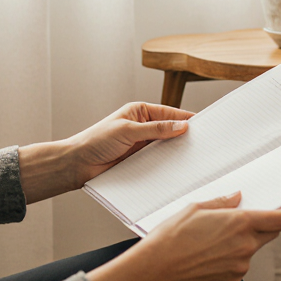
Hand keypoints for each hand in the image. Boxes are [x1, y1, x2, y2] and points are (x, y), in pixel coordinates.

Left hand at [67, 102, 195, 184]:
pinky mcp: (139, 161)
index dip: (186, 117)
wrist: (77, 164)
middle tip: (203, 143)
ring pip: (165, 147)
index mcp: (140, 111)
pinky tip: (177, 168)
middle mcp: (143, 127)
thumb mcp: (128, 131)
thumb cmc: (96, 141)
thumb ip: (156, 129)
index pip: (170, 112)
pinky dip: (167, 164)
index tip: (204, 123)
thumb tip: (181, 125)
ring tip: (193, 157)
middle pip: (170, 130)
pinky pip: (158, 161)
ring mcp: (142, 144)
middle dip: (184, 136)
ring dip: (176, 152)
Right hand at [88, 193, 280, 280]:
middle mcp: (245, 246)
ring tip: (216, 239)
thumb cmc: (172, 237)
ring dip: (244, 242)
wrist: (157, 268)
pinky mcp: (232, 279)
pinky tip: (212, 252)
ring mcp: (240, 265)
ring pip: (253, 249)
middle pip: (271, 233)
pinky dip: (233, 257)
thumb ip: (223, 203)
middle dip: (263, 225)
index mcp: (240, 224)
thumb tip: (236, 198)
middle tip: (243, 220)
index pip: (280, 219)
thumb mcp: (196, 208)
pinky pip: (241, 264)